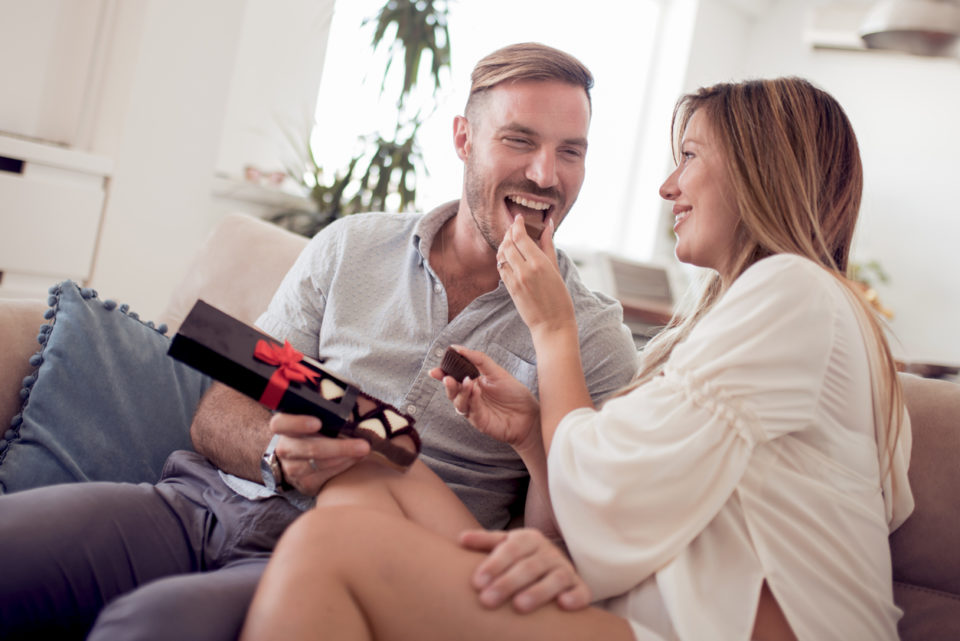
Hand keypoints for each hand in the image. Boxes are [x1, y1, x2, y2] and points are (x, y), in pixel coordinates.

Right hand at [269, 413, 369, 494]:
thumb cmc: (311, 430)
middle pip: (309, 448)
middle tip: (364, 445)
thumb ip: (323, 408)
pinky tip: (355, 460)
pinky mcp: (304, 484)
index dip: (297, 422)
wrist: (299, 458)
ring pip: (319, 464)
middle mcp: (285, 448)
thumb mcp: (311, 416)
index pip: (280, 423)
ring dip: (345, 457)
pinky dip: (343, 467)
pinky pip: (325, 477)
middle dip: (339, 447)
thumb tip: (350, 393)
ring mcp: (292, 468)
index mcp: (283, 427)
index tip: (318, 422)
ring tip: (364, 450)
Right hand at [428, 346, 539, 451]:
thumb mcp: (497, 372)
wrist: (529, 415)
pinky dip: (472, 400)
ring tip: (466, 382)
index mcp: (472, 383)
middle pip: (452, 391)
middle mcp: (470, 396)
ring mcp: (473, 410)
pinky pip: (472, 410)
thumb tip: (458, 348)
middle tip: (446, 377)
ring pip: (458, 402)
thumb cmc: (514, 394)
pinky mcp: (479, 421)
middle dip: (447, 384)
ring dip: (460, 392)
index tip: (435, 370)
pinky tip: (476, 391)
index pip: (453, 377)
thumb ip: (478, 360)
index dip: (442, 373)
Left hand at [459, 528, 590, 612]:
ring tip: (519, 606)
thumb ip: (484, 542)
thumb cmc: (518, 558)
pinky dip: (575, 597)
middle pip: (529, 566)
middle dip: (507, 583)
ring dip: (538, 592)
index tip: (477, 583)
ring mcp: (565, 569)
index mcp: (529, 538)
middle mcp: (549, 552)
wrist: (551, 564)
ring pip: (555, 578)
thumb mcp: (503, 546)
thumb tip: (461, 539)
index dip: (494, 564)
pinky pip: (581, 591)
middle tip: (487, 601)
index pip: (511, 548)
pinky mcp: (579, 586)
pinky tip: (563, 605)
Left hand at [497, 217, 576, 336]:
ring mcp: (515, 280)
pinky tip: (508, 255)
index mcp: (539, 263)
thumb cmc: (560, 297)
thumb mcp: (556, 269)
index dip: (516, 224)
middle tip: (513, 227)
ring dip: (503, 244)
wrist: (552, 324)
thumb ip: (549, 245)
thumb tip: (548, 225)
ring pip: (501, 255)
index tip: (518, 217)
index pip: (520, 236)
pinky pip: (501, 268)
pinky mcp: (509, 288)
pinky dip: (502, 258)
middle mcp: (524, 270)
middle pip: (508, 243)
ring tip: (509, 239)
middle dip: (508, 232)